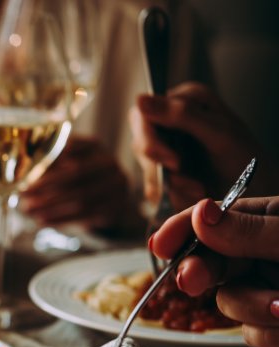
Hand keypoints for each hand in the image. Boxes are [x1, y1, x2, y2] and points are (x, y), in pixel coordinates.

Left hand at [19, 136, 132, 229]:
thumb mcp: (69, 164)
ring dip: (50, 206)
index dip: (48, 159)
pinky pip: (85, 215)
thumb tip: (19, 172)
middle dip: (46, 185)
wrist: (110, 201)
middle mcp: (109, 163)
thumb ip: (49, 164)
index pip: (71, 148)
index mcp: (94, 146)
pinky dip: (60, 219)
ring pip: (80, 198)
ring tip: (28, 211)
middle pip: (75, 173)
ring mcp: (116, 186)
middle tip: (23, 193)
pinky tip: (42, 221)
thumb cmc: (80, 179)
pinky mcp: (115, 207)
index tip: (26, 170)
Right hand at [130, 82, 268, 209]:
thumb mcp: (217, 133)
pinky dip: (173, 193)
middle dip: (162, 166)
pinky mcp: (167, 170)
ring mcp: (169, 146)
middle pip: (141, 142)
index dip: (150, 139)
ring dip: (172, 183)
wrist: (260, 191)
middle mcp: (173, 120)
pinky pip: (154, 185)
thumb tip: (139, 100)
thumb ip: (181, 115)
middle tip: (186, 177)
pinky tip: (195, 192)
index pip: (143, 115)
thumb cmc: (246, 158)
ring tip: (199, 188)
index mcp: (185, 100)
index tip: (171, 161)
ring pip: (147, 167)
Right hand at [151, 197, 278, 346]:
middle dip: (197, 272)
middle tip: (189, 281)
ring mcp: (265, 291)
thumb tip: (200, 214)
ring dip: (254, 308)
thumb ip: (248, 231)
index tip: (159, 245)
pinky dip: (270, 335)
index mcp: (265, 220)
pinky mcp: (273, 326)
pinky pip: (250, 335)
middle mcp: (260, 255)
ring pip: (228, 304)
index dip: (180, 232)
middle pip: (207, 263)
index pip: (210, 220)